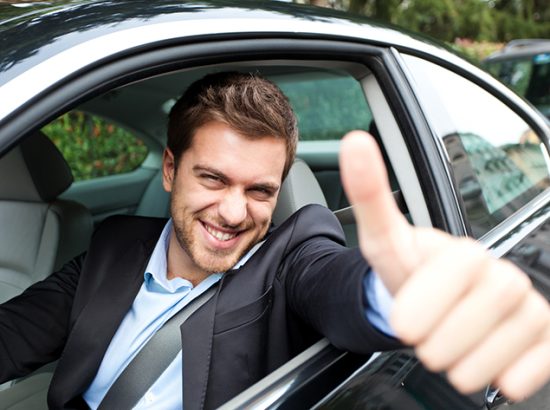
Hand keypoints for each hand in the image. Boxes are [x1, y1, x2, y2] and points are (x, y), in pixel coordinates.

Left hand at [339, 130, 549, 400]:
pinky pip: (532, 369)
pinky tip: (487, 362)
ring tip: (448, 350)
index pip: (455, 274)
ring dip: (461, 363)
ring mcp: (530, 306)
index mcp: (465, 254)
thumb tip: (355, 141)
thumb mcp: (384, 241)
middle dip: (436, 341)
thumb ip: (370, 195)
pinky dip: (504, 375)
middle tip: (424, 338)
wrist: (434, 305)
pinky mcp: (545, 337)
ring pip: (497, 353)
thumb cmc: (411, 273)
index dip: (423, 304)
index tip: (403, 323)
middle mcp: (504, 275)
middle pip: (473, 321)